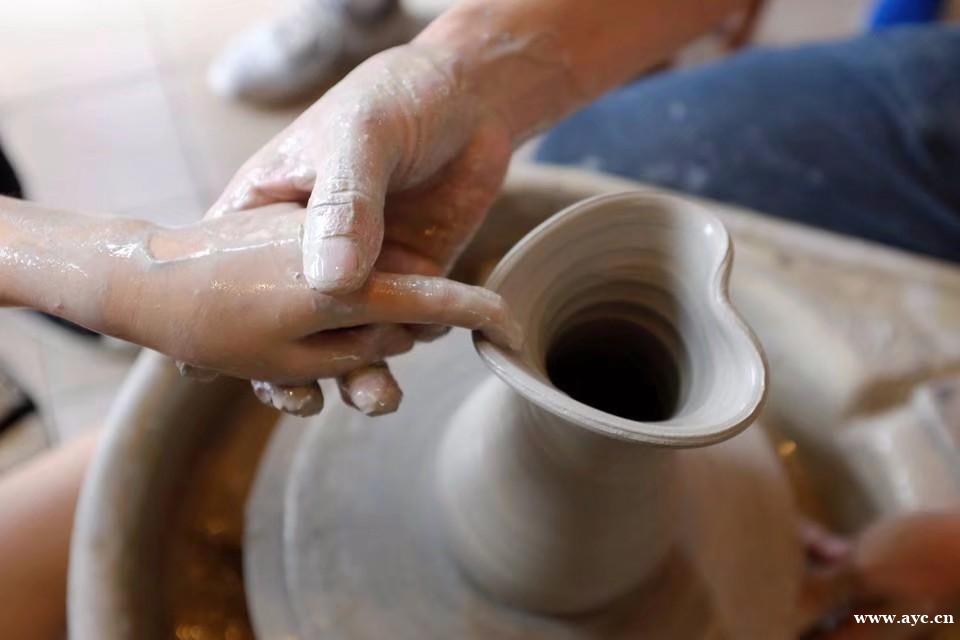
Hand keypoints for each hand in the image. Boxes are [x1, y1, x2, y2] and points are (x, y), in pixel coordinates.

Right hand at [209, 43, 513, 413]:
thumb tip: (334, 285)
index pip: (234, 270)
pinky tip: (422, 342)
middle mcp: (313, 248)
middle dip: (297, 369)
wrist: (468, 92)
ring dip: (360, 374)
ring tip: (376, 401)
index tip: (208, 363)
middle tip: (303, 396)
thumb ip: (344, 204)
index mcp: (272, 209)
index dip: (223, 318)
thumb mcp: (357, 138)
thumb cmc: (393, 99)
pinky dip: (411, 341)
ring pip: (350, 334)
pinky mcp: (411, 275)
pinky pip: (404, 324)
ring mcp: (363, 265)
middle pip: (293, 321)